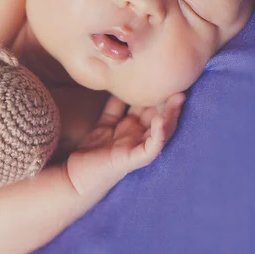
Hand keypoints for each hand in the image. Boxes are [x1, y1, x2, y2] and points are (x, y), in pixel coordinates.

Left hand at [66, 92, 185, 196]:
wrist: (74, 178)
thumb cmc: (90, 153)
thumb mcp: (104, 123)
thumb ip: (115, 106)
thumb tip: (122, 84)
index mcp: (134, 129)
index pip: (152, 108)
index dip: (160, 93)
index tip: (168, 75)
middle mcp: (139, 138)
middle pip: (161, 117)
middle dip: (171, 101)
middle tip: (180, 82)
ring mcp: (137, 150)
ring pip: (162, 131)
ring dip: (171, 115)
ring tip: (178, 98)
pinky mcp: (131, 161)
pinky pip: (150, 149)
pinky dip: (158, 135)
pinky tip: (160, 120)